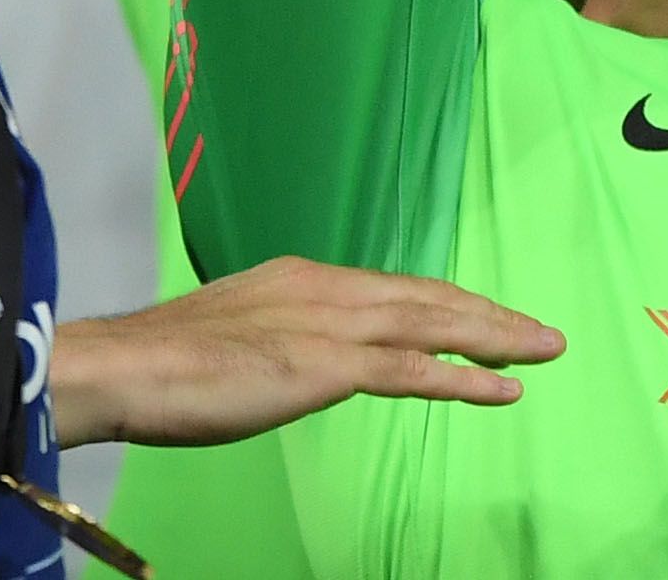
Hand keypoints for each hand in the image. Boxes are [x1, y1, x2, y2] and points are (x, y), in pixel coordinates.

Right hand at [51, 254, 562, 446]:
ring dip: (495, 337)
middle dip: (489, 314)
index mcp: (302, 279)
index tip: (485, 316)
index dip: (446, 303)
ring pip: (432, 326)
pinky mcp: (326, 364)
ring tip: (543, 351)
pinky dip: (463, 378)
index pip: (394, 289)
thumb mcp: (234, 337)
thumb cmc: (163, 364)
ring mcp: (329, 324)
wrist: (124, 367)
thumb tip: (296, 360)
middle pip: (427, 299)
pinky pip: (411, 371)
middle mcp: (326, 289)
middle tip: (542, 332)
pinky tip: (503, 389)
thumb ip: (278, 340)